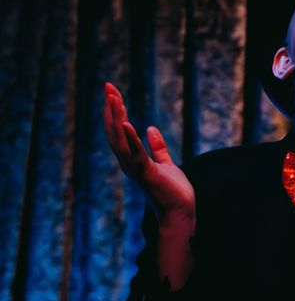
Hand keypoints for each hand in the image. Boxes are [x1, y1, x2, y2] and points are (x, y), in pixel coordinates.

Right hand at [103, 82, 195, 218]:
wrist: (180, 214)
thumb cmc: (174, 193)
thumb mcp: (166, 164)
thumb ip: (157, 148)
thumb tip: (150, 129)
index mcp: (132, 160)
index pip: (119, 132)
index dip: (114, 112)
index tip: (112, 92)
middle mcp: (129, 164)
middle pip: (115, 132)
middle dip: (111, 108)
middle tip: (107, 86)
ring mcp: (136, 169)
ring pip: (120, 140)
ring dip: (116, 117)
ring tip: (112, 97)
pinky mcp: (147, 174)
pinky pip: (135, 154)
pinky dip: (130, 138)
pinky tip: (126, 123)